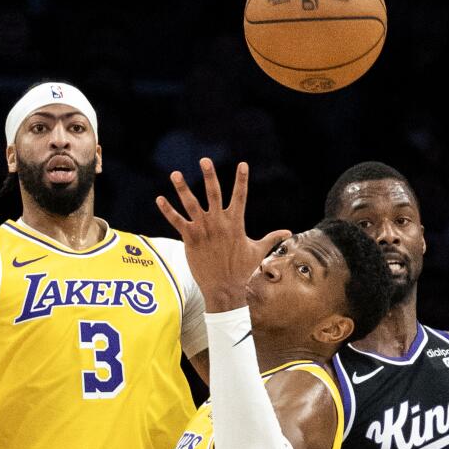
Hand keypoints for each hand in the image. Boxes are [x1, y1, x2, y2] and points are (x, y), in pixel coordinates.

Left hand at [156, 158, 289, 310]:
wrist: (225, 288)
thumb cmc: (243, 270)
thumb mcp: (258, 251)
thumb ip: (271, 237)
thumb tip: (288, 232)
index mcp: (235, 223)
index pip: (240, 196)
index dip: (241, 180)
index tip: (242, 164)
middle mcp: (219, 223)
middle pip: (214, 194)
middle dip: (210, 176)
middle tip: (205, 160)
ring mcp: (203, 230)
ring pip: (191, 204)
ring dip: (182, 188)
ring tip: (175, 174)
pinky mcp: (190, 239)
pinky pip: (177, 221)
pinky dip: (168, 210)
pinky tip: (160, 199)